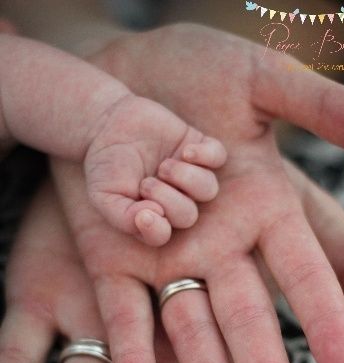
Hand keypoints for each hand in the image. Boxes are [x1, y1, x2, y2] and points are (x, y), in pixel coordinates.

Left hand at [52, 23, 343, 362]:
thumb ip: (320, 107)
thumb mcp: (260, 81)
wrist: (118, 75)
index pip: (304, 272)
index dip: (323, 316)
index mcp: (265, 212)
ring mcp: (167, 260)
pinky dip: (133, 353)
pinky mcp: (113, 261)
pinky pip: (125, 314)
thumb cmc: (194, 71)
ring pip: (191, 327)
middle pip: (249, 317)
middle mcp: (222, 249)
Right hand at [85, 94, 226, 245]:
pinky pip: (219, 157)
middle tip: (147, 182)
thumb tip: (150, 218)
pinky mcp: (198, 148)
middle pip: (188, 216)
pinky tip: (186, 151)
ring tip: (164, 166)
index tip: (141, 211)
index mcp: (153, 217)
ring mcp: (189, 175)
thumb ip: (123, 217)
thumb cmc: (106, 165)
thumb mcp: (104, 195)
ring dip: (185, 178)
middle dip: (167, 199)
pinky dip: (205, 156)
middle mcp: (176, 200)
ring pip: (208, 189)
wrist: (108, 123)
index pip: (162, 235)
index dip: (156, 228)